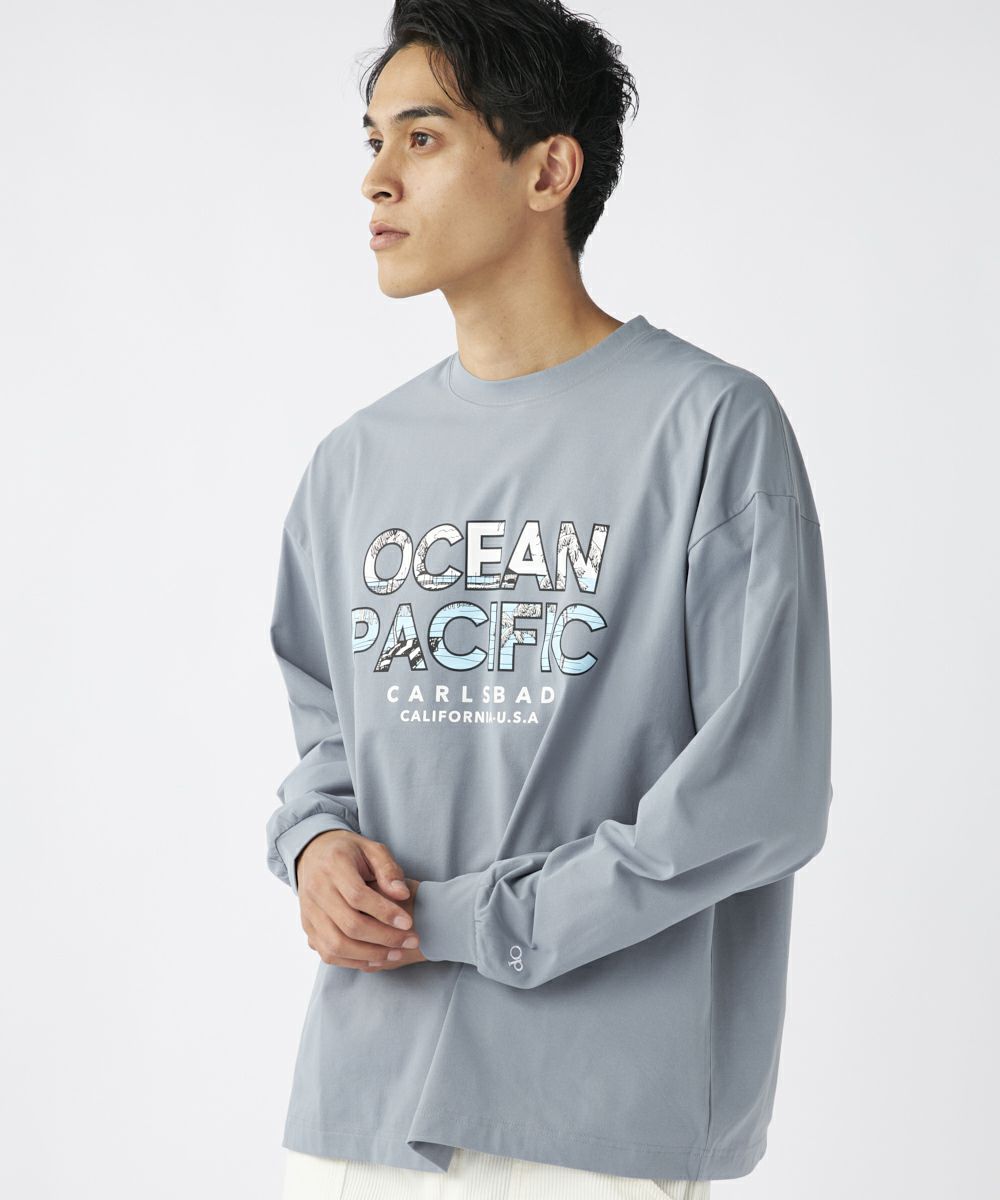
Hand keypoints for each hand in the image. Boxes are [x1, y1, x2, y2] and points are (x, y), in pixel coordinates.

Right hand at [295, 830, 423, 971]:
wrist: (313, 854)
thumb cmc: (350, 852)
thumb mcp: (372, 849)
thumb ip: (389, 870)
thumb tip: (402, 895)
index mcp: (333, 865)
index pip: (357, 896)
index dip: (385, 912)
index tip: (408, 922)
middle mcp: (316, 890)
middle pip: (349, 924)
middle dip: (384, 938)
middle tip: (410, 940)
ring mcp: (309, 911)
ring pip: (336, 944)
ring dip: (370, 955)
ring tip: (396, 954)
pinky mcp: (307, 927)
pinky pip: (327, 953)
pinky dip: (352, 961)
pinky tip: (375, 959)